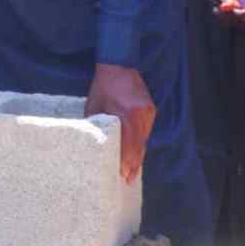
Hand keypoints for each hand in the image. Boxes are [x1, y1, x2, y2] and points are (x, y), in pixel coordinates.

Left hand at [85, 63, 155, 183]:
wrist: (118, 65)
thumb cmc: (103, 86)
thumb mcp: (94, 106)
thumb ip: (97, 126)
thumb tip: (93, 144)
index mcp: (127, 114)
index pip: (129, 145)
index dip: (127, 162)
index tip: (124, 176)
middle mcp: (142, 115)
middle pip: (139, 146)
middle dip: (134, 164)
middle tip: (128, 180)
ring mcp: (149, 112)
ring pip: (144, 140)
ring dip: (138, 155)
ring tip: (132, 171)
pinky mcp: (151, 110)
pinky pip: (145, 131)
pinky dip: (140, 143)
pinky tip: (136, 153)